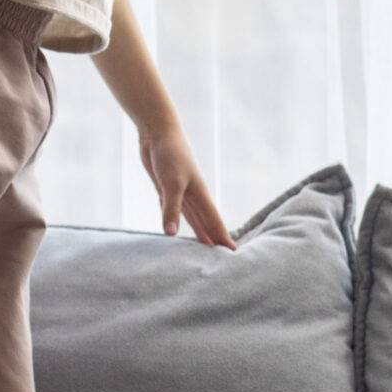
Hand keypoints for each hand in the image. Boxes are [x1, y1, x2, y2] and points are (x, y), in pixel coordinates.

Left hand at [138, 125, 236, 248]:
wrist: (157, 132)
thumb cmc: (170, 154)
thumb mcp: (171, 183)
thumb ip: (171, 208)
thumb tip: (172, 234)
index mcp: (201, 195)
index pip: (215, 222)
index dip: (223, 237)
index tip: (234, 254)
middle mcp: (193, 196)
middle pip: (206, 223)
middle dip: (214, 239)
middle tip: (222, 260)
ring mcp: (180, 192)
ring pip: (192, 219)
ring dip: (198, 233)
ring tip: (204, 249)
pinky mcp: (166, 189)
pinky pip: (175, 212)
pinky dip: (178, 222)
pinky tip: (176, 230)